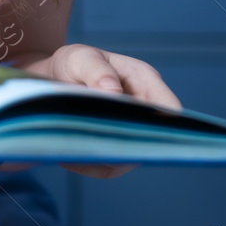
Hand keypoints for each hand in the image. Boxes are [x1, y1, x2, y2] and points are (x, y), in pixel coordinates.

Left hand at [22, 43, 182, 178]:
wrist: (55, 80)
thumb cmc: (75, 64)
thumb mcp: (81, 58)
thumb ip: (97, 71)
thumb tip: (113, 92)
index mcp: (145, 81)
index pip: (169, 108)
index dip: (166, 125)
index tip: (138, 133)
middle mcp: (144, 109)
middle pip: (151, 139)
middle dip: (124, 145)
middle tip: (92, 144)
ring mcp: (131, 131)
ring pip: (129, 157)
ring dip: (103, 157)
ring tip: (73, 149)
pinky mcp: (114, 148)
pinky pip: (108, 168)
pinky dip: (89, 165)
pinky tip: (67, 156)